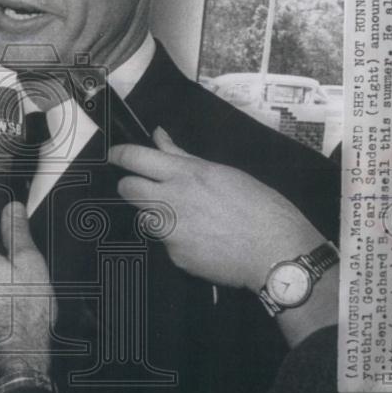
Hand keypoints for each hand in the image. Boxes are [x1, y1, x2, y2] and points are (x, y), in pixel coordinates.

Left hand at [109, 127, 325, 292]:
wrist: (276, 252)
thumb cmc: (259, 207)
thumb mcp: (223, 172)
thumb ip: (184, 156)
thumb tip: (159, 135)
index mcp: (186, 174)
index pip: (134, 158)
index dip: (119, 155)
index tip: (115, 155)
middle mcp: (172, 201)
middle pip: (127, 189)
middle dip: (130, 185)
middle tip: (145, 188)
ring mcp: (171, 231)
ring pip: (145, 218)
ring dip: (157, 216)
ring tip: (188, 219)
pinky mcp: (176, 256)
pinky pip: (167, 244)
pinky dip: (179, 241)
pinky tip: (203, 241)